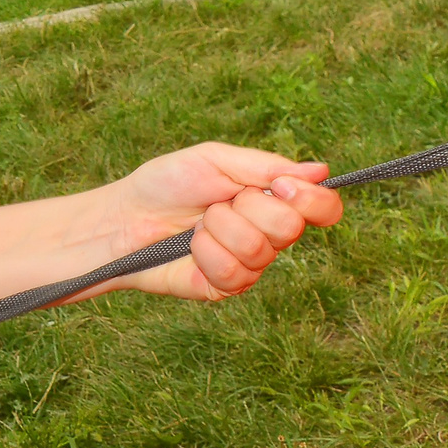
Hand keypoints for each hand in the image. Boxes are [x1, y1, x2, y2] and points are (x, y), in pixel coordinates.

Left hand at [94, 143, 341, 301]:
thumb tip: (320, 170)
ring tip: (198, 224)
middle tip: (218, 202)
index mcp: (272, 200)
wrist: (122, 218)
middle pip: (291, 228)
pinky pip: (236, 274)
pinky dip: (208, 254)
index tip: (282, 187)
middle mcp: (268, 234)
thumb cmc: (165, 185)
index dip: (314, 201)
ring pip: (260, 250)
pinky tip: (191, 247)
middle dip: (249, 207)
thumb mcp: (214, 160)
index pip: (324, 209)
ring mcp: (249, 264)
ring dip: (221, 229)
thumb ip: (265, 166)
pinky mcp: (226, 287)